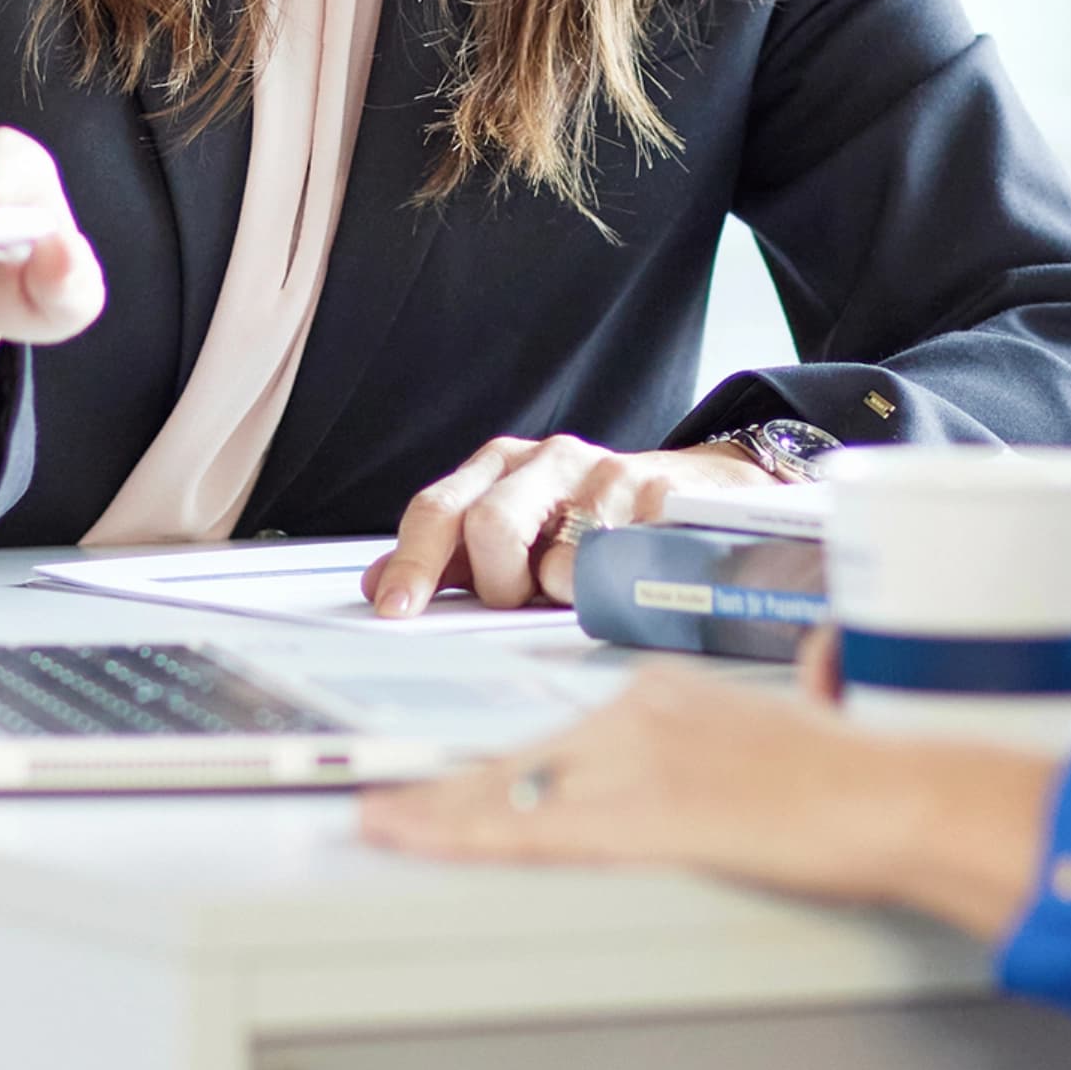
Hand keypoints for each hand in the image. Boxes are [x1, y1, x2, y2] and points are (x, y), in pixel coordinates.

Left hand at [358, 658, 1063, 942]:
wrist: (898, 794)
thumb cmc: (867, 777)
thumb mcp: (805, 722)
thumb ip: (785, 706)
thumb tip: (818, 672)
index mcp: (668, 694)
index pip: (557, 737)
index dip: (496, 767)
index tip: (450, 782)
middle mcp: (639, 713)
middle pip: (521, 761)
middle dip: (450, 790)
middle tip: (388, 807)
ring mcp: (633, 761)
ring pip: (508, 790)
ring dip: (439, 813)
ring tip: (383, 824)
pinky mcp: (639, 816)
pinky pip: (527, 829)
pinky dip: (459, 833)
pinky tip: (415, 836)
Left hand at [363, 433, 769, 617]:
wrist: (691, 488)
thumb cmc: (590, 517)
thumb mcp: (514, 529)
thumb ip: (451, 559)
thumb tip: (379, 585)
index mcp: (499, 466)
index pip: (438, 509)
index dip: (413, 562)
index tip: (394, 609)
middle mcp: (546, 460)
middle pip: (488, 526)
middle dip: (498, 586)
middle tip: (519, 600)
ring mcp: (603, 475)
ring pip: (554, 561)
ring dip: (556, 594)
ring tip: (573, 587)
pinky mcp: (656, 498)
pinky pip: (614, 570)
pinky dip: (603, 593)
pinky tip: (613, 582)